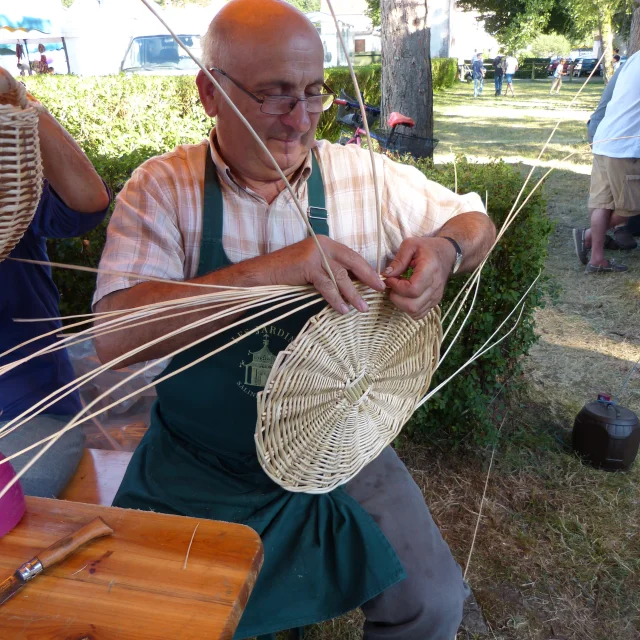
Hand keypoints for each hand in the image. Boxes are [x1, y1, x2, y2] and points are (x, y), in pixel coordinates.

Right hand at [267, 236, 385, 313]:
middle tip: (379, 290)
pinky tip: (342, 309)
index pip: (352, 256)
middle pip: (352, 262)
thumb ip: (332, 270)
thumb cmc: (289, 272)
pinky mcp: (307, 265)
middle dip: (367, 277)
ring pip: (341, 276)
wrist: (265, 271)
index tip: (378, 280)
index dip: (367, 269)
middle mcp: (323, 244)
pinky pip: (327, 285)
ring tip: (362, 307)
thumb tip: (354, 283)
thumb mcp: (315, 267)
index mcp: (327, 243)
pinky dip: (336, 298)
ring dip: (353, 293)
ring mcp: (315, 254)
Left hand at [384, 237, 456, 319]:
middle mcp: (435, 286)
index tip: (390, 278)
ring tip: (399, 290)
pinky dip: (408, 308)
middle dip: (396, 298)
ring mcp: (436, 297)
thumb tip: (386, 274)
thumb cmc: (427, 248)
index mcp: (430, 270)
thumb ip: (398, 260)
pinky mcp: (434, 302)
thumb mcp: (411, 245)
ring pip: (415, 312)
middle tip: (393, 285)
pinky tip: (405, 296)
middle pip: (412, 305)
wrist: (447, 254)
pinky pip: (419, 314)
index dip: (396, 287)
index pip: (412, 289)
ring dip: (401, 304)